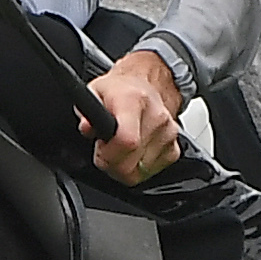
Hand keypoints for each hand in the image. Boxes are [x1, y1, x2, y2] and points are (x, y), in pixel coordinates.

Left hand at [88, 47, 185, 179]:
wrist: (146, 86)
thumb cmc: (120, 91)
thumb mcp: (94, 92)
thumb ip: (86, 112)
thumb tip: (87, 128)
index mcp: (134, 101)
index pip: (127, 141)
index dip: (108, 155)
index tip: (100, 150)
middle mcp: (156, 117)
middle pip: (131, 164)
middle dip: (111, 164)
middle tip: (105, 150)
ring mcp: (168, 134)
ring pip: (140, 173)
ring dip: (125, 167)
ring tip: (119, 147)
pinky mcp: (174, 149)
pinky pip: (151, 172)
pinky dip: (138, 168)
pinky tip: (134, 152)